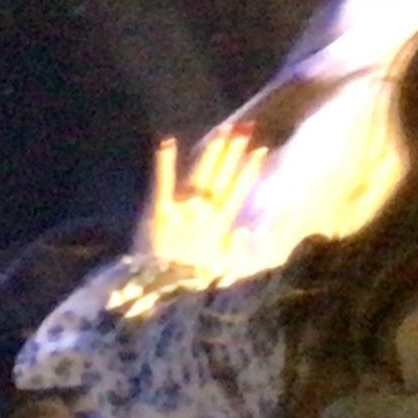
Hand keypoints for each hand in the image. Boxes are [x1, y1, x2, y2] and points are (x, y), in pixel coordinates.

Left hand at [136, 127, 265, 277]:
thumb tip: (243, 231)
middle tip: (243, 127)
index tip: (260, 150)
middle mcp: (204, 212)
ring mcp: (181, 210)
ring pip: (200, 174)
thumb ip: (233, 247)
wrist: (161, 290)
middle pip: (221, 176)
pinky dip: (165, 162)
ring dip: (212, 151)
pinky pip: (162, 183)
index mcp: (220, 224)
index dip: (248, 169)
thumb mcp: (220, 267)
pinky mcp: (157, 212)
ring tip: (222, 129)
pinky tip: (168, 142)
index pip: (237, 190)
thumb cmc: (190, 282)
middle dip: (233, 151)